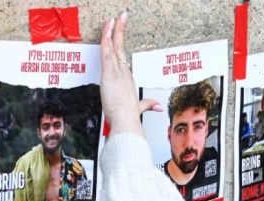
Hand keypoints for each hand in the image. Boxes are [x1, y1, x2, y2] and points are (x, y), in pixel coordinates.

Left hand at [100, 12, 161, 137]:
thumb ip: (147, 105)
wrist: (127, 122)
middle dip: (119, 30)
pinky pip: (107, 52)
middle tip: (121, 16)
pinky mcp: (110, 73)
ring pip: (114, 46)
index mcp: (128, 78)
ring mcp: (117, 71)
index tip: (120, 32)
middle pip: (120, 47)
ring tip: (112, 18)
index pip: (122, 56)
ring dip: (112, 31)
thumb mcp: (138, 109)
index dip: (120, 43)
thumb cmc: (129, 117)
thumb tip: (157, 106)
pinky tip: (106, 30)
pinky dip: (106, 40)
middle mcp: (124, 72)